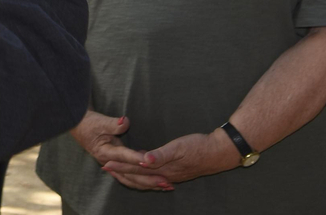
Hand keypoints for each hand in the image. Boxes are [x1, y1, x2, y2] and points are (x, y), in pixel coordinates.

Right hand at [70, 111, 166, 190]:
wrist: (78, 125)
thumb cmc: (89, 122)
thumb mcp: (99, 121)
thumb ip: (113, 123)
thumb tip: (125, 122)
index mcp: (105, 152)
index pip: (125, 157)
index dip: (138, 159)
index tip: (152, 162)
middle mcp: (110, 162)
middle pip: (131, 175)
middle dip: (149, 179)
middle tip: (166, 182)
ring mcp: (113, 165)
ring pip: (132, 179)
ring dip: (148, 183)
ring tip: (166, 186)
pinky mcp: (116, 164)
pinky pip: (131, 177)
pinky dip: (142, 180)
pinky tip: (155, 180)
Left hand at [101, 131, 239, 189]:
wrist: (219, 152)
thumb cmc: (199, 147)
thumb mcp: (179, 147)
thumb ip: (161, 155)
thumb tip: (143, 160)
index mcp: (163, 169)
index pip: (136, 168)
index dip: (121, 166)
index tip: (106, 163)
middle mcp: (166, 175)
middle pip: (139, 176)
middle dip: (122, 172)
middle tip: (106, 168)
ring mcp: (172, 175)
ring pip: (146, 178)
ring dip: (132, 175)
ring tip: (120, 171)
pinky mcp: (177, 172)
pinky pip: (155, 176)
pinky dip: (145, 175)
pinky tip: (144, 169)